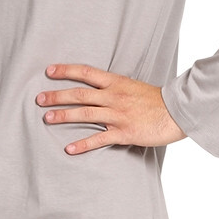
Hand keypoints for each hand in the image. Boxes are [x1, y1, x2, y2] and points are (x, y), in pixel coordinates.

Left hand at [36, 63, 186, 153]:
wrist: (178, 112)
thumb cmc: (158, 101)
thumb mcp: (134, 87)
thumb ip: (116, 89)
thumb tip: (99, 90)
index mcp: (116, 83)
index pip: (86, 72)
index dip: (66, 70)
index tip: (49, 71)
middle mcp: (114, 96)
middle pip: (80, 94)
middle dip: (57, 95)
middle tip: (39, 99)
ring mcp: (118, 115)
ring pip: (85, 114)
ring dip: (64, 116)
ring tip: (46, 118)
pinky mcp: (124, 132)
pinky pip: (99, 138)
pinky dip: (83, 144)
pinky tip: (69, 148)